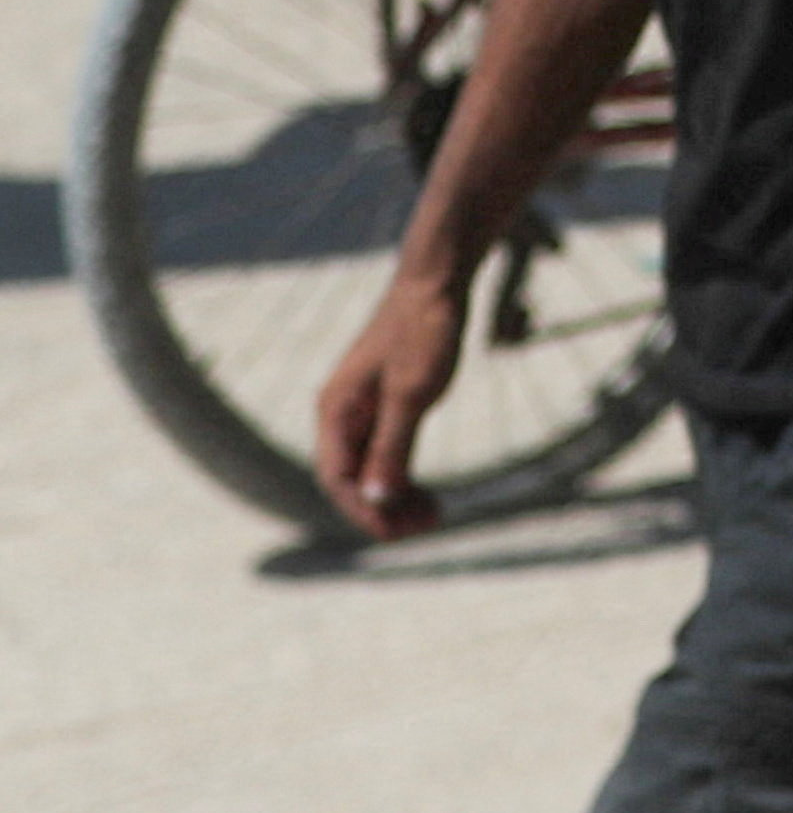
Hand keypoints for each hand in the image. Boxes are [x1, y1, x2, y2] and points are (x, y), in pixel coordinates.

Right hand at [313, 268, 465, 538]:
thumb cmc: (425, 330)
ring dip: (393, 497)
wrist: (437, 279)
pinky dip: (401, 475)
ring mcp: (361, 407)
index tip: (403, 533)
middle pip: (349, 480)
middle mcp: (340, 414)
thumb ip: (392, 447)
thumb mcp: (413, 393)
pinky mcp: (384, 400)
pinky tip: (426, 490)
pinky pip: (383, 451)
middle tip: (427, 526)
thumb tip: (375, 500)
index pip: (339, 480)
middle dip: (381, 509)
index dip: (367, 512)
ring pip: (367, 469)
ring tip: (432, 516)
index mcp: (335, 412)